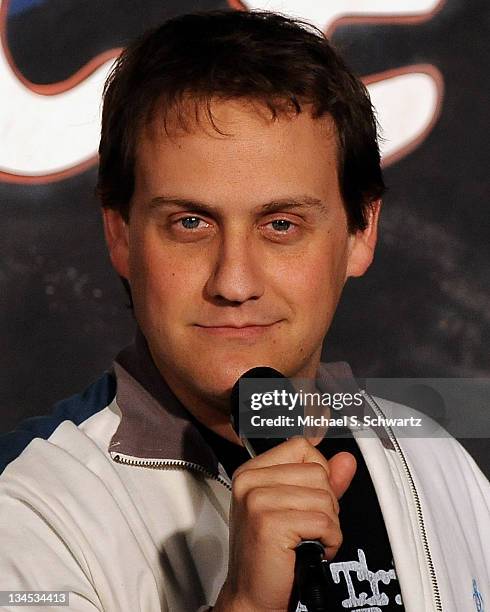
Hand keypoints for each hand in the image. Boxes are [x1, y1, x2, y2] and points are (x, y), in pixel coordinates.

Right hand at [213, 437, 356, 611]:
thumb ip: (324, 481)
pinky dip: (328, 540)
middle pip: (317, 472)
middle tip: (307, 526)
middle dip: (326, 503)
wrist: (253, 596)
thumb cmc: (271, 554)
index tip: (308, 498)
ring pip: (324, 497)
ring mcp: (257, 500)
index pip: (302, 448)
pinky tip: (311, 549)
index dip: (317, 473)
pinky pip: (323, 522)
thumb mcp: (297, 508)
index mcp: (252, 471)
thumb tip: (346, 460)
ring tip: (308, 539)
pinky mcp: (269, 523)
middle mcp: (250, 481)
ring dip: (328, 525)